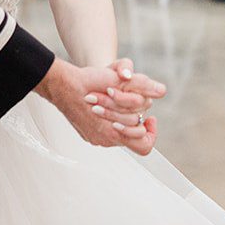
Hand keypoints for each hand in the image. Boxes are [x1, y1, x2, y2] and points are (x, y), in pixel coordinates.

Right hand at [36, 59, 162, 150]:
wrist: (63, 85)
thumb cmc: (88, 82)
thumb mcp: (119, 80)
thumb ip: (142, 86)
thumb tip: (161, 90)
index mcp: (113, 131)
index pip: (144, 144)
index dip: (151, 131)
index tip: (150, 118)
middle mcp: (105, 139)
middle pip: (134, 135)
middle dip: (136, 118)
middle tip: (130, 104)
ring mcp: (95, 139)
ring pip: (121, 135)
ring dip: (122, 120)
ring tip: (116, 104)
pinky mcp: (89, 135)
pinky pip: (107, 134)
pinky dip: (110, 123)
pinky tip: (107, 109)